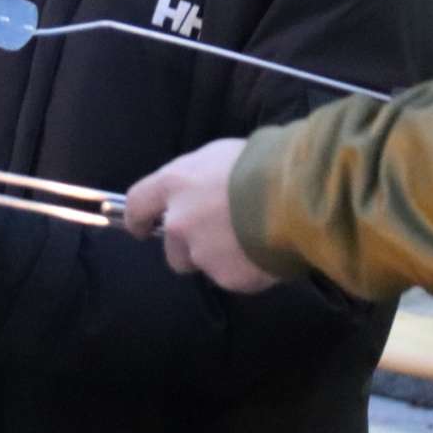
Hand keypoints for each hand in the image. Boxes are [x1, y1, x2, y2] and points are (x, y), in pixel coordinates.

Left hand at [124, 137, 278, 293]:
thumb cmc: (262, 162)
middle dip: (189, 247)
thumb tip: (201, 188)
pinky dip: (247, 269)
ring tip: (251, 241)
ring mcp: (202, 253)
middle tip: (220, 236)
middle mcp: (180, 221)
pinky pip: (233, 277)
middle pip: (171, 248)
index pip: (137, 205)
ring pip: (203, 265)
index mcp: (175, 184)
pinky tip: (267, 251)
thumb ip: (200, 178)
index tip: (142, 227)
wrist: (295, 194)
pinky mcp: (227, 277)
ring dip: (219, 258)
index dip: (138, 218)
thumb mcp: (221, 155)